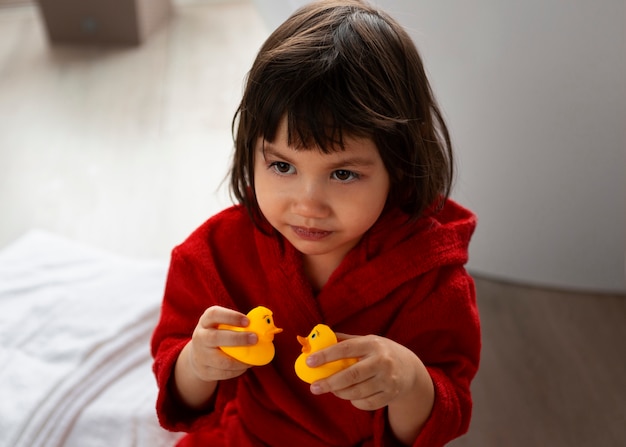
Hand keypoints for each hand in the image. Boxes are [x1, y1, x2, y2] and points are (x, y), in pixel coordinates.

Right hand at [187, 305, 257, 381]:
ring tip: (252, 359)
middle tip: (255, 339)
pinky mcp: (205, 371)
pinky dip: (238, 371)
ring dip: (240, 361)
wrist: (198, 356)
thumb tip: (265, 327)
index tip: (248, 321)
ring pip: (221, 361)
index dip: (231, 317)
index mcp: (206, 321)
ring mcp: (200, 355)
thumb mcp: (221, 325)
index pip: (214, 314)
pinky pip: (224, 373)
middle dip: (238, 339)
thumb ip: (238, 325)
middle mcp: (200, 337)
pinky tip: (245, 365)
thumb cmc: (218, 335)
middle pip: (215, 338)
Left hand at [307, 333, 425, 410]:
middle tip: (314, 387)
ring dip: (340, 393)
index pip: (345, 348)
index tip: (309, 362)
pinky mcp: (391, 395)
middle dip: (329, 382)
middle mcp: (382, 361)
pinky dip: (354, 401)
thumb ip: (344, 341)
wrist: (409, 368)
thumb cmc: (380, 352)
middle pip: (351, 375)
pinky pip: (366, 403)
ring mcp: (388, 379)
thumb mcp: (366, 341)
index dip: (326, 355)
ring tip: (332, 389)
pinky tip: (350, 395)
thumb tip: (316, 341)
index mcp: (372, 344)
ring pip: (357, 392)